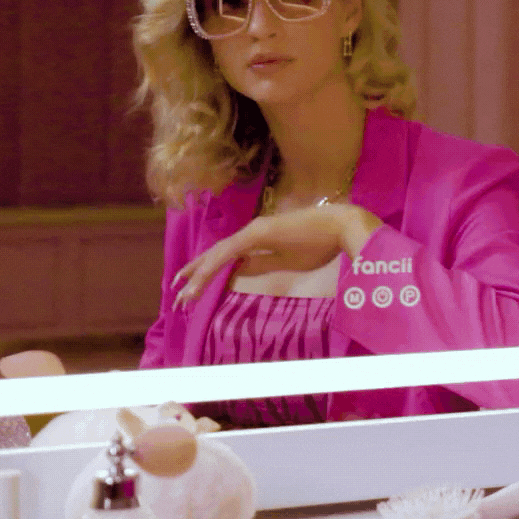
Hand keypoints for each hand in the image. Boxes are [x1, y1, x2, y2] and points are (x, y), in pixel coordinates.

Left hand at [172, 204, 344, 307]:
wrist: (340, 225)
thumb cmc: (321, 242)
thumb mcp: (287, 260)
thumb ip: (262, 264)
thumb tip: (239, 272)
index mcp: (259, 238)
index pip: (226, 255)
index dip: (207, 269)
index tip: (192, 285)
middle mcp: (252, 232)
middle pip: (216, 254)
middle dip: (195, 273)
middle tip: (177, 293)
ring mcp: (254, 231)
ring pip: (218, 254)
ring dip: (199, 274)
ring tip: (183, 293)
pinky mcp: (260, 233)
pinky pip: (230, 252)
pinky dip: (213, 265)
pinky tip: (200, 277)